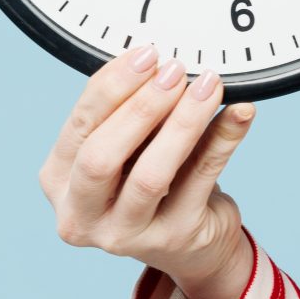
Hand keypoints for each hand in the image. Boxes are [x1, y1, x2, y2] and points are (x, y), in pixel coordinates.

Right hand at [40, 43, 258, 289]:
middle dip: (140, 107)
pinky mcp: (174, 238)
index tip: (147, 54)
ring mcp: (126, 234)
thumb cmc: (151, 181)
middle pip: (101, 156)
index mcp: (59, 180)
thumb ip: (132, 113)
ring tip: (209, 86)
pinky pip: (201, 180)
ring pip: (151, 174)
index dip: (113, 86)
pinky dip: (223, 140)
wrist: (190, 244)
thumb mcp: (129, 147)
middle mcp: (80, 214)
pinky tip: (240, 112)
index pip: (79, 126)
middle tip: (175, 71)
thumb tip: (160, 63)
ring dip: (183, 122)